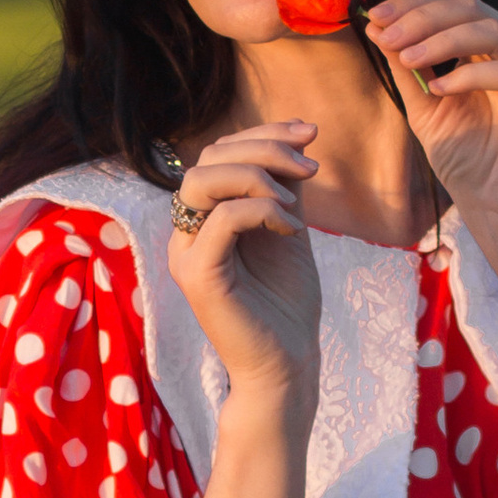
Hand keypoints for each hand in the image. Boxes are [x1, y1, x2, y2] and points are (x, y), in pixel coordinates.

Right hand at [165, 121, 321, 412]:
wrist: (287, 364)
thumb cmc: (287, 303)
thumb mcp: (288, 228)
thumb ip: (282, 188)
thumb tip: (296, 139)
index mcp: (203, 220)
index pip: (218, 154)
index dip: (262, 133)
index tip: (310, 134)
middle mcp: (186, 233)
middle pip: (207, 159)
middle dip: (263, 149)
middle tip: (310, 169)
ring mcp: (187, 254)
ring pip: (202, 182)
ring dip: (257, 177)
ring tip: (294, 205)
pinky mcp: (199, 277)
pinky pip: (221, 219)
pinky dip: (262, 211)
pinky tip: (291, 229)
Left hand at [364, 0, 497, 235]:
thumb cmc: (467, 163)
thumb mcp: (425, 107)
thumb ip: (406, 67)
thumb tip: (376, 25)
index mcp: (491, 50)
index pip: (456, 6)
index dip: (416, 4)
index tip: (376, 15)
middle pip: (473, 9)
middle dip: (424, 18)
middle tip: (388, 34)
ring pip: (493, 30)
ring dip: (443, 40)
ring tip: (408, 58)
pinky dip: (475, 75)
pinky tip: (440, 88)